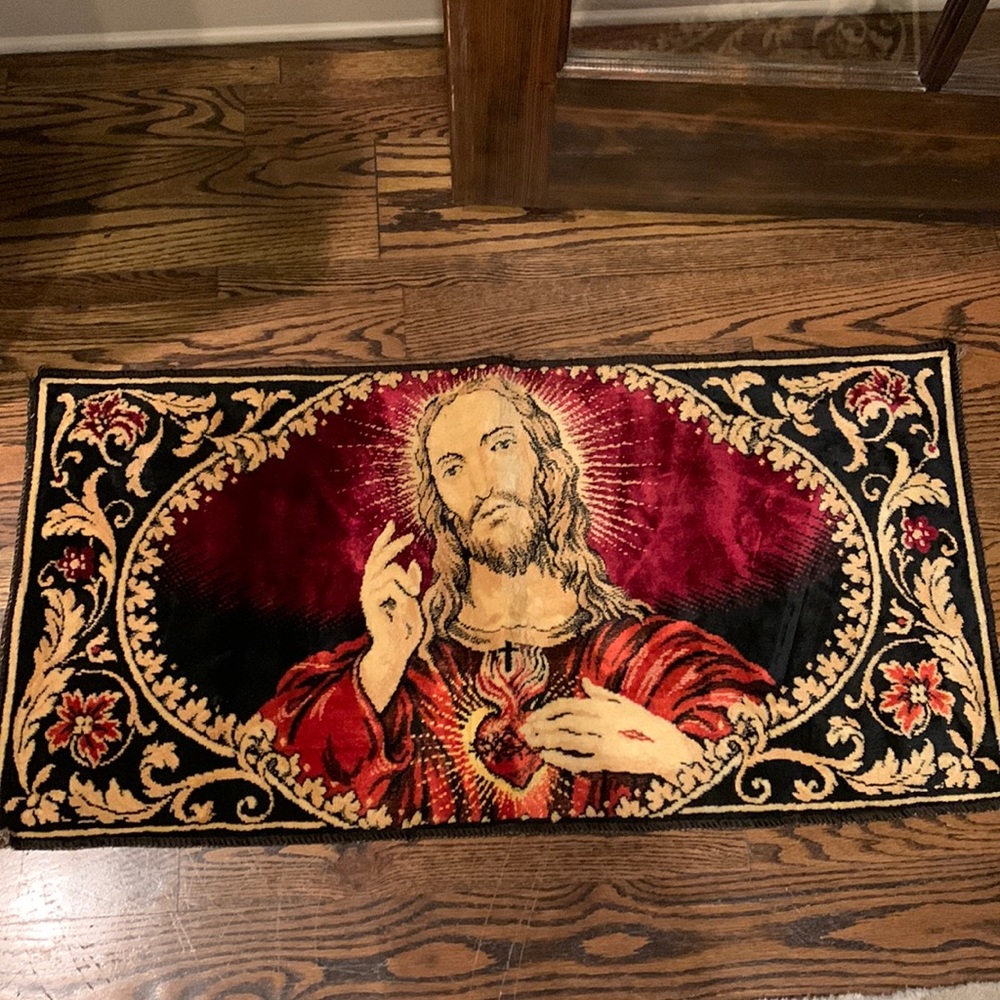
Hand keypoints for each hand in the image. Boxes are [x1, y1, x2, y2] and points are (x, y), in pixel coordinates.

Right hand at [358, 521, 423, 711]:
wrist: (397, 649)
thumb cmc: (406, 627)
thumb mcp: (413, 599)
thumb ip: (411, 582)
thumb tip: (412, 562)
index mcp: (379, 584)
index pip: (379, 556)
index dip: (385, 540)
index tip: (392, 523)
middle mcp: (370, 586)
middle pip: (380, 557)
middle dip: (394, 544)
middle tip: (409, 537)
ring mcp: (369, 594)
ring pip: (390, 571)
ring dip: (406, 581)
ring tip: (414, 594)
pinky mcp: (370, 603)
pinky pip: (390, 587)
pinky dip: (402, 593)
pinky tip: (402, 605)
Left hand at [522, 679, 699, 778]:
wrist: (668, 748)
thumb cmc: (646, 724)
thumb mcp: (625, 703)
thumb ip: (601, 694)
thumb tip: (584, 682)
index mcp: (603, 706)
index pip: (567, 706)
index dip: (547, 711)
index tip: (534, 716)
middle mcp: (600, 722)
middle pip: (562, 722)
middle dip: (541, 726)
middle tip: (525, 731)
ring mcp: (603, 742)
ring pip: (566, 740)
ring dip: (546, 741)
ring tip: (532, 742)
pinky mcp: (607, 761)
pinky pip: (578, 760)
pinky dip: (561, 759)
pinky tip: (548, 757)